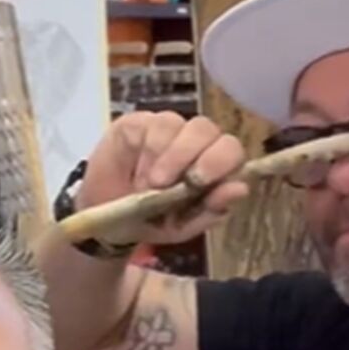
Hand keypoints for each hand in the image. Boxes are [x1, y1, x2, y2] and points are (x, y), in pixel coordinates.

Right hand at [78, 111, 249, 245]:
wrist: (107, 222)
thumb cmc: (151, 221)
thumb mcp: (181, 227)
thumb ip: (211, 210)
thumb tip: (241, 188)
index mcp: (212, 167)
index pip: (231, 151)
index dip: (221, 163)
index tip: (199, 184)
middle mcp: (195, 143)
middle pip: (208, 130)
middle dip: (191, 156)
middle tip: (168, 184)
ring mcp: (169, 129)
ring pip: (182, 125)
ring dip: (167, 158)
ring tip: (149, 186)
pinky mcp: (141, 122)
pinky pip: (154, 123)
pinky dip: (148, 150)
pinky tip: (138, 171)